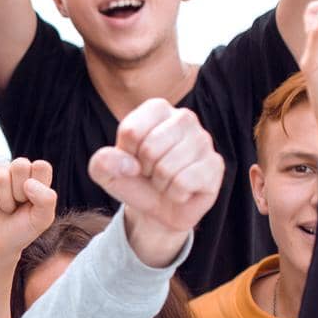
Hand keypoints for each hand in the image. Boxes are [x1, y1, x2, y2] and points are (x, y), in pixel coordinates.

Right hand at [0, 159, 56, 262]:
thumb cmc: (22, 229)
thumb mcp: (42, 219)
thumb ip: (47, 200)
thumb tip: (28, 183)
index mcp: (37, 174)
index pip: (41, 166)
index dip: (37, 188)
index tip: (33, 203)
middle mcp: (17, 168)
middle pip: (20, 165)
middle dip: (18, 192)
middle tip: (17, 204)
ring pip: (0, 176)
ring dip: (3, 200)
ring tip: (4, 207)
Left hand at [89, 98, 222, 266]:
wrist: (157, 208)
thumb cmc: (134, 180)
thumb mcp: (106, 173)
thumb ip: (102, 163)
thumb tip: (126, 164)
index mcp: (156, 109)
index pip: (130, 131)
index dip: (125, 155)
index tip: (133, 159)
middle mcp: (184, 118)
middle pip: (150, 148)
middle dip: (144, 170)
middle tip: (151, 172)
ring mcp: (203, 140)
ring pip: (167, 168)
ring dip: (160, 184)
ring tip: (165, 180)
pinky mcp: (215, 164)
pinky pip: (184, 183)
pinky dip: (175, 194)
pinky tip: (180, 189)